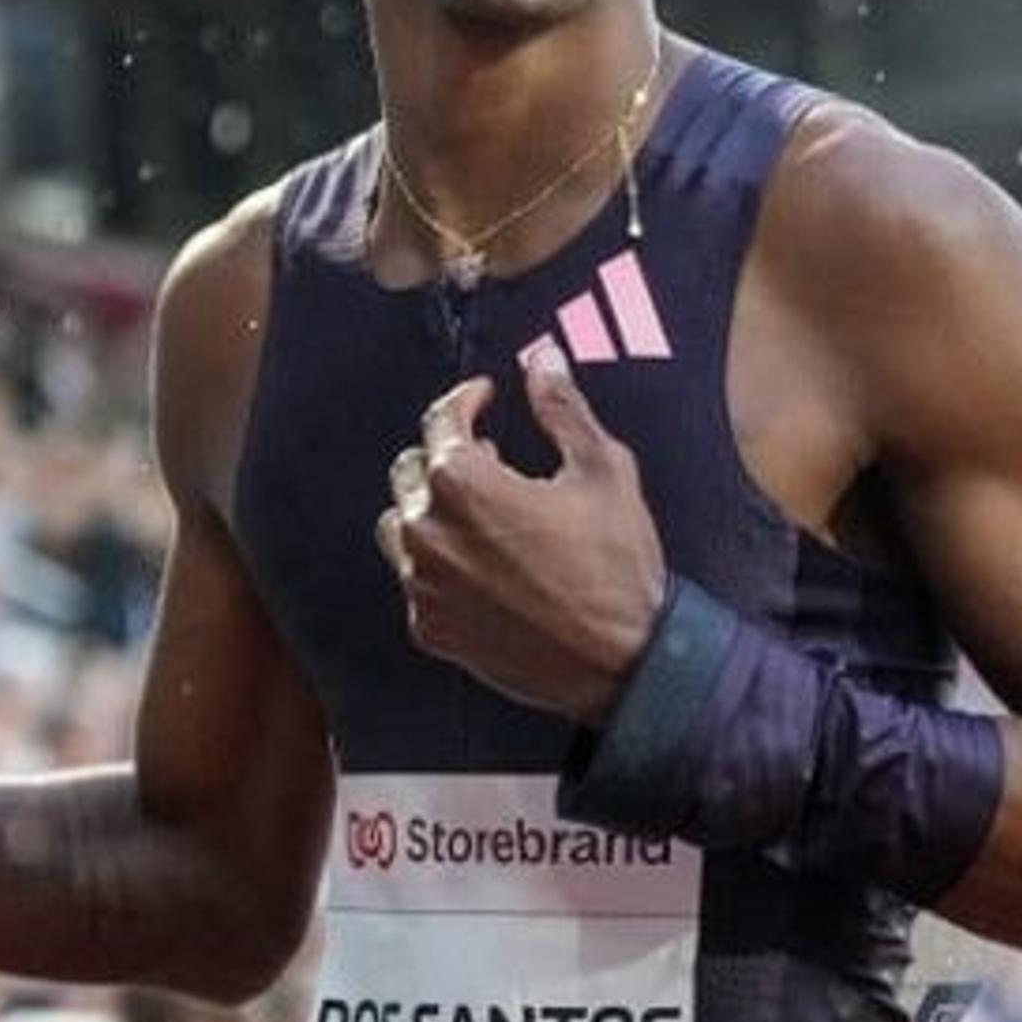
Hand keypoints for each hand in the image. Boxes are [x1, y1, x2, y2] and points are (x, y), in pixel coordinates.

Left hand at [375, 345, 666, 722]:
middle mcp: (428, 531)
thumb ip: (562, 409)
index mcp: (463, 483)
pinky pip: (415, 581)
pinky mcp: (430, 628)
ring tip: (476, 513)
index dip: (465, 400)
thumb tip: (542, 359)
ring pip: (399, 527)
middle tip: (488, 458)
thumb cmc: (616, 567)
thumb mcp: (603, 471)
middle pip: (409, 470)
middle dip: (444, 455)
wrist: (622, 662)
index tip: (484, 398)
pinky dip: (437, 565)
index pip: (440, 420)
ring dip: (429, 510)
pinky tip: (478, 565)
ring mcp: (424, 585)